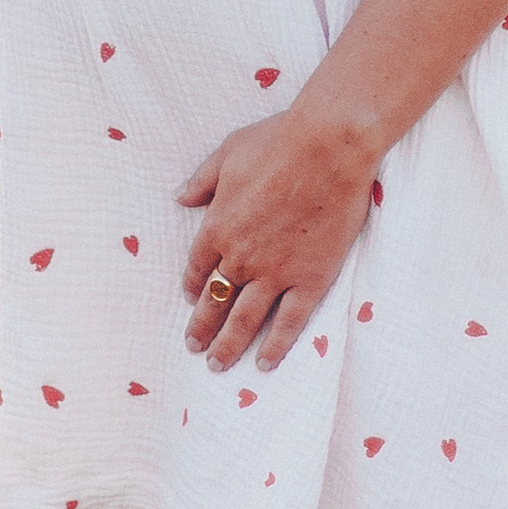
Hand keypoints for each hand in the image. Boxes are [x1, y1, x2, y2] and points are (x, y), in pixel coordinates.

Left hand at [178, 104, 375, 371]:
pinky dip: (275, 346)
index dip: (192, 286)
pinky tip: (264, 363)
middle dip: (202, 328)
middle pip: (215, 302)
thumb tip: (180, 197)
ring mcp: (275, 272)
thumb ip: (202, 180)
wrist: (328, 147)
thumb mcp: (228, 153)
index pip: (198, 268)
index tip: (190, 299)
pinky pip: (288, 322)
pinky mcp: (310, 280)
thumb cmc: (278, 142)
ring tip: (217, 366)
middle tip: (194, 348)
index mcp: (217, 227)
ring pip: (244, 320)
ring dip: (228, 346)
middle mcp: (240, 257)